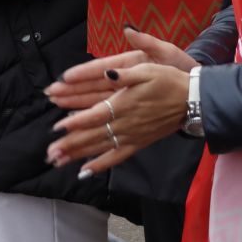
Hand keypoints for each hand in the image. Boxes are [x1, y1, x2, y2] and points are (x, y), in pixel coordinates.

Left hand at [47, 31, 196, 175]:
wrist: (191, 100)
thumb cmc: (168, 81)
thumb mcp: (148, 69)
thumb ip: (125, 74)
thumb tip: (107, 72)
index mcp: (125, 104)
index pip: (95, 115)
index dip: (76, 122)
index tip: (58, 127)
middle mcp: (126, 123)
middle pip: (93, 135)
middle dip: (70, 144)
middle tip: (50, 153)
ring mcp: (132, 136)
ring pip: (100, 148)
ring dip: (78, 155)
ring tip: (58, 161)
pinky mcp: (138, 143)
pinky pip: (116, 157)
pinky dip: (100, 165)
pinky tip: (85, 172)